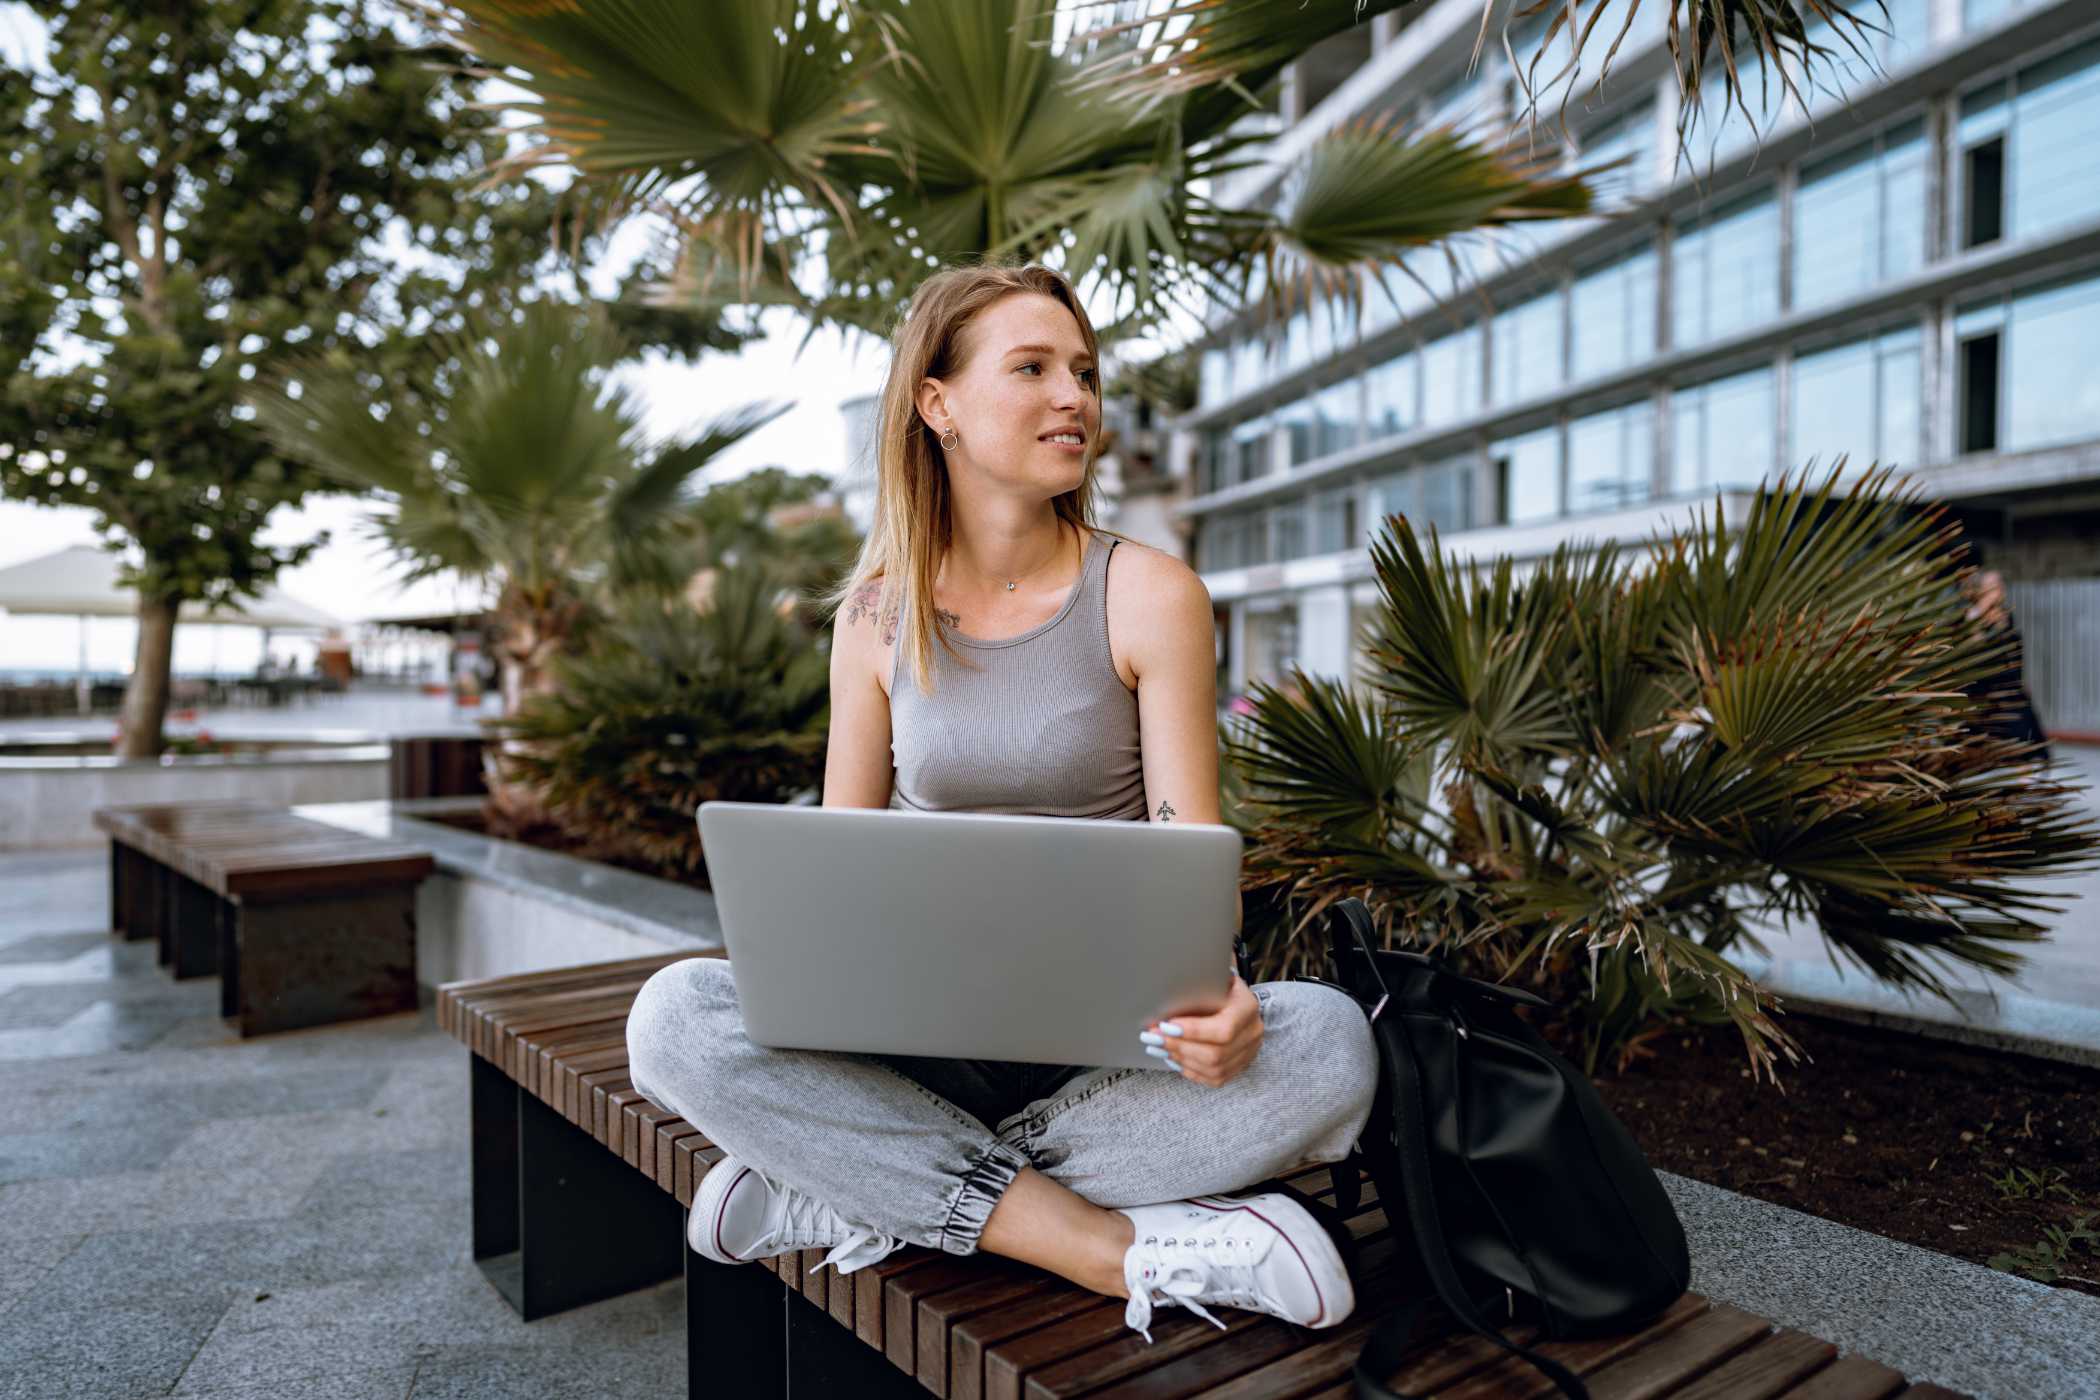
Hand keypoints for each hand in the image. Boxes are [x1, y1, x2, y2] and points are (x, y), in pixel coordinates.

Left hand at [1143, 973, 1261, 1087]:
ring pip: (1214, 1069)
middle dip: (1179, 1047)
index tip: (1165, 1025)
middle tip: (1153, 1037)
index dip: (1193, 1031)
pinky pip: (1214, 1078)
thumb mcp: (1212, 977)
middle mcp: (1252, 1032)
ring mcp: (1248, 1052)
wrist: (1235, 996)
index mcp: (1247, 1007)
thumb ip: (1196, 985)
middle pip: (1216, 1053)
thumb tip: (1162, 991)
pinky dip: (1190, 1070)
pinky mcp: (1240, 1066)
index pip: (1223, 1029)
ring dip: (1181, 1059)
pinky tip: (1172, 1058)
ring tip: (1158, 1047)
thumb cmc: (1217, 985)